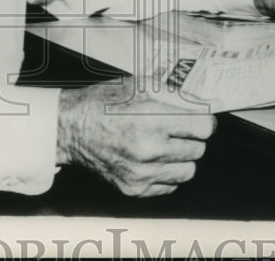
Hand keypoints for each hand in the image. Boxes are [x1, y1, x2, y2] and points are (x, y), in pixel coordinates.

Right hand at [56, 77, 215, 196]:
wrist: (71, 128)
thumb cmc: (102, 103)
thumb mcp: (139, 85)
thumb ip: (174, 94)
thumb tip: (203, 104)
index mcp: (151, 118)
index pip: (204, 128)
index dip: (204, 121)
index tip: (200, 120)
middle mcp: (149, 149)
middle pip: (198, 149)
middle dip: (191, 138)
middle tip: (177, 130)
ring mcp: (142, 172)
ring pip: (188, 171)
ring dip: (181, 158)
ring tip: (165, 145)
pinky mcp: (134, 188)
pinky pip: (169, 186)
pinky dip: (166, 174)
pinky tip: (153, 160)